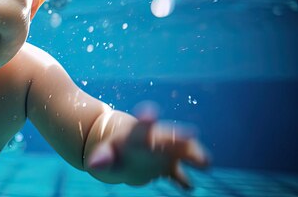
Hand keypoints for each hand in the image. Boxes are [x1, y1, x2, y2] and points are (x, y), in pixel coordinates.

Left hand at [84, 102, 209, 189]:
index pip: (142, 126)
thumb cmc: (113, 151)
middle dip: (180, 136)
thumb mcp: (104, 154)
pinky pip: (179, 175)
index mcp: (137, 135)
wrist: (122, 153)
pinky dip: (183, 181)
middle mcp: (155, 140)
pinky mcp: (170, 167)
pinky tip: (187, 187)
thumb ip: (101, 158)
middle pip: (169, 136)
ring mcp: (165, 153)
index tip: (150, 112)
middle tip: (191, 134)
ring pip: (183, 151)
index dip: (146, 118)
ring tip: (205, 163)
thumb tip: (94, 164)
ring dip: (194, 156)